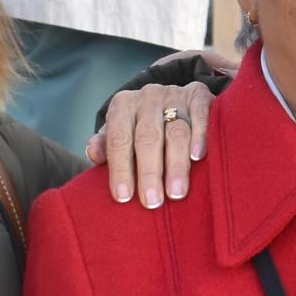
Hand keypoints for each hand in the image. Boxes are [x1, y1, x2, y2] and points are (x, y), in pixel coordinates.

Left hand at [91, 80, 212, 207]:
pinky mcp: (199, 94)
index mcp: (122, 105)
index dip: (121, 168)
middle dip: (149, 172)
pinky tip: (198, 157)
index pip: (119, 139)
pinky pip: (201, 115)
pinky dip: (200, 137)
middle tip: (152, 201)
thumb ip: (107, 145)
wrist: (174, 99)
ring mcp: (174, 94)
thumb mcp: (121, 133)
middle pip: (147, 137)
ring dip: (176, 164)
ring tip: (176, 192)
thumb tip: (93, 154)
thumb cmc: (142, 126)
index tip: (124, 197)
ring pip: (176, 131)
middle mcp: (147, 96)